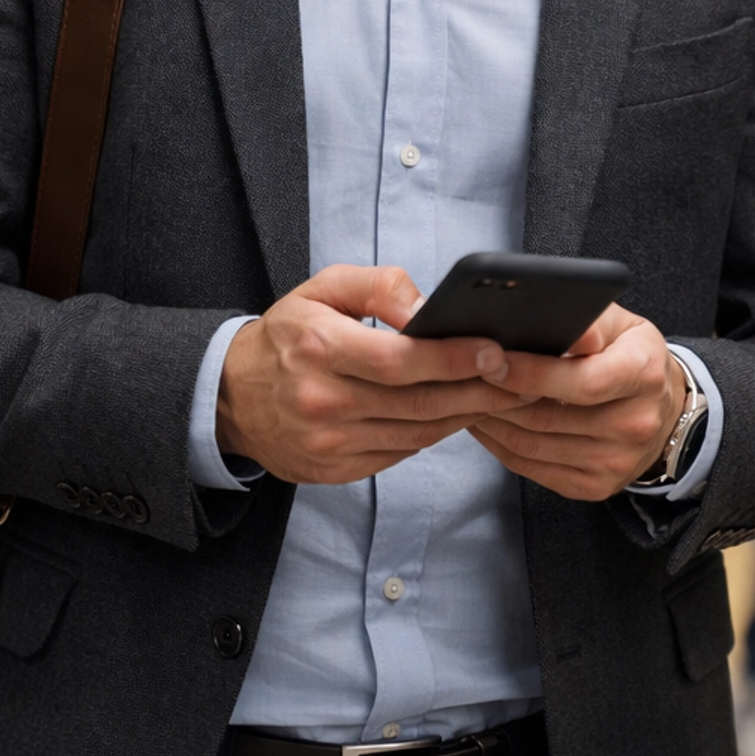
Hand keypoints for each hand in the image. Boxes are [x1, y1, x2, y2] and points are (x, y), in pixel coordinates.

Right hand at [216, 264, 529, 484]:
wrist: (232, 398)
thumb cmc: (287, 335)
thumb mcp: (322, 288)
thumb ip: (378, 286)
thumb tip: (427, 308)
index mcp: (318, 348)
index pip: (399, 360)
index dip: (452, 358)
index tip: (496, 351)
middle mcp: (323, 400)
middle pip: (418, 403)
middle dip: (478, 392)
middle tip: (523, 380)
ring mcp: (329, 442)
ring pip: (416, 433)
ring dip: (465, 416)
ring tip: (503, 397)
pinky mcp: (336, 469)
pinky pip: (401, 454)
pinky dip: (434, 434)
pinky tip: (458, 415)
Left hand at [465, 305, 688, 501]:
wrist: (663, 412)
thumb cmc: (631, 356)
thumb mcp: (623, 325)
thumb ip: (592, 322)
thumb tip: (570, 330)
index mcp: (644, 376)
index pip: (583, 382)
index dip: (533, 373)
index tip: (492, 359)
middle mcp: (635, 425)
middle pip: (550, 417)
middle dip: (498, 396)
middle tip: (462, 376)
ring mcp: (616, 463)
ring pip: (534, 445)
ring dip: (491, 422)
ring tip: (464, 396)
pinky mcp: (595, 487)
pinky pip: (533, 468)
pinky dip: (500, 445)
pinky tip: (483, 423)